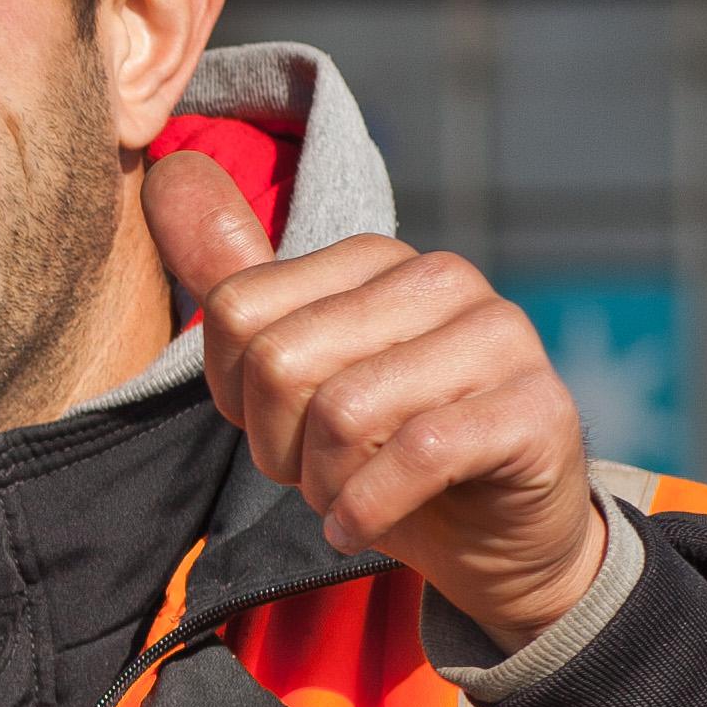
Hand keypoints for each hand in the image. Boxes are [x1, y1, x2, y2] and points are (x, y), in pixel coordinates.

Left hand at [151, 150, 612, 642]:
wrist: (495, 534)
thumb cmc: (383, 450)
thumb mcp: (294, 372)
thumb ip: (233, 282)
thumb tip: (170, 171)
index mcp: (374, 258)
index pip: (236, 312)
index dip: (236, 397)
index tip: (280, 429)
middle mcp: (441, 279)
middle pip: (280, 362)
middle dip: (277, 447)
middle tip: (316, 474)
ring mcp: (499, 335)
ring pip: (345, 410)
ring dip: (325, 484)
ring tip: (348, 497)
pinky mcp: (537, 406)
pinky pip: (418, 453)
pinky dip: (367, 509)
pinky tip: (361, 527)